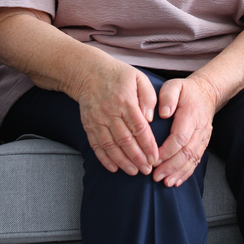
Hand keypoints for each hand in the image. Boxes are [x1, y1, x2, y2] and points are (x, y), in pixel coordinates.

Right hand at [75, 60, 158, 175]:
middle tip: (147, 170)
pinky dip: (104, 158)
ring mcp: (97, 120)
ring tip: (134, 172)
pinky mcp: (88, 125)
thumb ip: (148, 97)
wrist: (88, 72)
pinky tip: (114, 168)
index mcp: (125, 101)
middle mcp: (110, 112)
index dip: (147, 145)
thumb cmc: (118, 75)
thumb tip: (150, 119)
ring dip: (123, 161)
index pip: (138, 128)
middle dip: (137, 158)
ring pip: (110, 146)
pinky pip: (96, 145)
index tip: (155, 157)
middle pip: (125, 140)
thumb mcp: (138, 78)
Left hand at [153, 75, 217, 186]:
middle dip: (171, 166)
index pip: (180, 137)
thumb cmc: (186, 91)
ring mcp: (203, 137)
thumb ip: (168, 96)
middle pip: (186, 152)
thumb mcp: (174, 85)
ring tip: (165, 182)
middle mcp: (199, 128)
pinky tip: (177, 180)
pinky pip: (197, 160)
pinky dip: (187, 172)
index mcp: (191, 114)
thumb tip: (164, 113)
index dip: (167, 150)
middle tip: (156, 176)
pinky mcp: (203, 143)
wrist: (207, 92)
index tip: (153, 159)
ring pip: (192, 158)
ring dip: (179, 172)